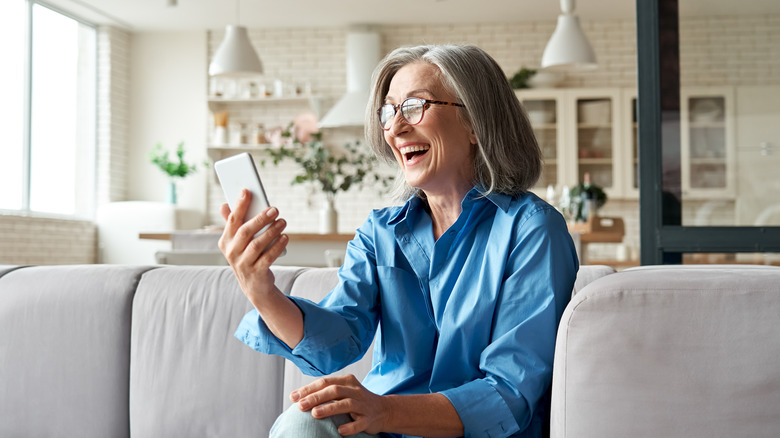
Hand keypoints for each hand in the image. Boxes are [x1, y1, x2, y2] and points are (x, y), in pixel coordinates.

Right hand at [218, 189, 287, 307]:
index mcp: (225, 241)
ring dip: (271, 231)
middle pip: (245, 232)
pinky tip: (285, 237)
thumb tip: (224, 205)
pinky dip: (277, 246)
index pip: (232, 220)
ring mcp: (243, 264)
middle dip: (260, 218)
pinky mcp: (256, 273)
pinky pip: (268, 257)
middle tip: (275, 209)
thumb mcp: (237, 242)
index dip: (239, 205)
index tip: (247, 190)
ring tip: (283, 222)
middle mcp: (231, 253)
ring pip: (257, 244)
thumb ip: (233, 224)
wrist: (254, 286)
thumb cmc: (247, 257)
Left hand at [291, 374, 388, 435]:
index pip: (325, 381)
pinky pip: (359, 423)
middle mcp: (355, 390)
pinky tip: (339, 430)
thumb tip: (297, 398)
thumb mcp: (343, 391)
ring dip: (329, 408)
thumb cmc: (356, 400)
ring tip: (315, 414)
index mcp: (347, 381)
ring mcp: (363, 404)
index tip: (293, 397)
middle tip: (300, 405)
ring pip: (346, 404)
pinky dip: (350, 427)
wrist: (384, 410)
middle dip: (315, 397)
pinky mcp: (369, 419)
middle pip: (334, 390)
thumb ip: (324, 392)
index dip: (308, 389)